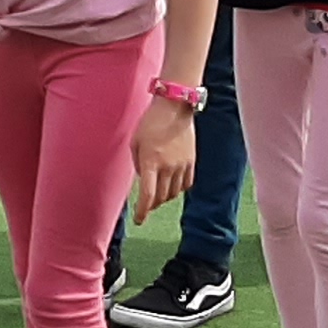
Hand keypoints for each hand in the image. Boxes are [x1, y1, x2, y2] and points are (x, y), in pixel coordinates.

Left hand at [128, 98, 195, 216]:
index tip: (139, 220)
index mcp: (150, 162)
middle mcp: (167, 167)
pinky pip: (186, 185)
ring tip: (158, 192)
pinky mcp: (191, 162)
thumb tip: (143, 180)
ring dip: (164, 197)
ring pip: (173, 193)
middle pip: (160, 198)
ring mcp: (182, 165)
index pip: (147, 195)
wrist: (175, 107)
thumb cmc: (150, 123)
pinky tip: (172, 184)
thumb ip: (137, 164)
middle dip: (152, 204)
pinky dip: (178, 189)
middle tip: (147, 204)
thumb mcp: (135, 142)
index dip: (142, 211)